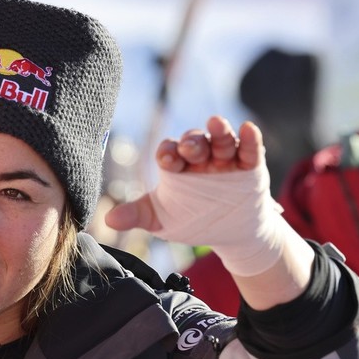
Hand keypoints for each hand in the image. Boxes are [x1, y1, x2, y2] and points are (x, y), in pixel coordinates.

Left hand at [106, 115, 313, 308]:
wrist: (230, 235)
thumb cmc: (192, 220)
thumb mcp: (161, 220)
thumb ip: (137, 215)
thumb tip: (107, 220)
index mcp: (177, 165)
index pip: (169, 151)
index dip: (168, 152)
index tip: (166, 158)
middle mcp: (200, 158)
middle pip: (194, 142)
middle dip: (191, 143)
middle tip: (188, 147)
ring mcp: (226, 159)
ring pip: (221, 140)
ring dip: (219, 131)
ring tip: (216, 123)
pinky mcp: (250, 166)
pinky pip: (250, 149)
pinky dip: (249, 139)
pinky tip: (248, 129)